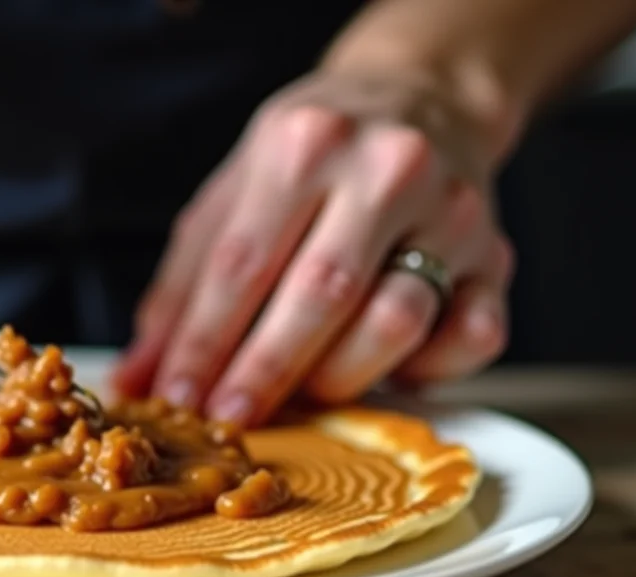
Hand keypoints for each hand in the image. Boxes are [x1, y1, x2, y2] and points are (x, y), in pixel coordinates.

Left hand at [113, 70, 513, 424]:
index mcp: (305, 146)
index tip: (176, 398)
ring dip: (340, 376)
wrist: (420, 98)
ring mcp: (453, 214)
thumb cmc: (312, 158)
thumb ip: (181, 287)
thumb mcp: (232, 196)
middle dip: (264, 371)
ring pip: (397, 321)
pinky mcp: (499, 256)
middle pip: (320, 294)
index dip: (203, 343)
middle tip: (228, 420)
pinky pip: (473, 338)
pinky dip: (426, 372)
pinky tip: (387, 373)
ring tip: (303, 392)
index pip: (242, 264)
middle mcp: (386, 171)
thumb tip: (137, 378)